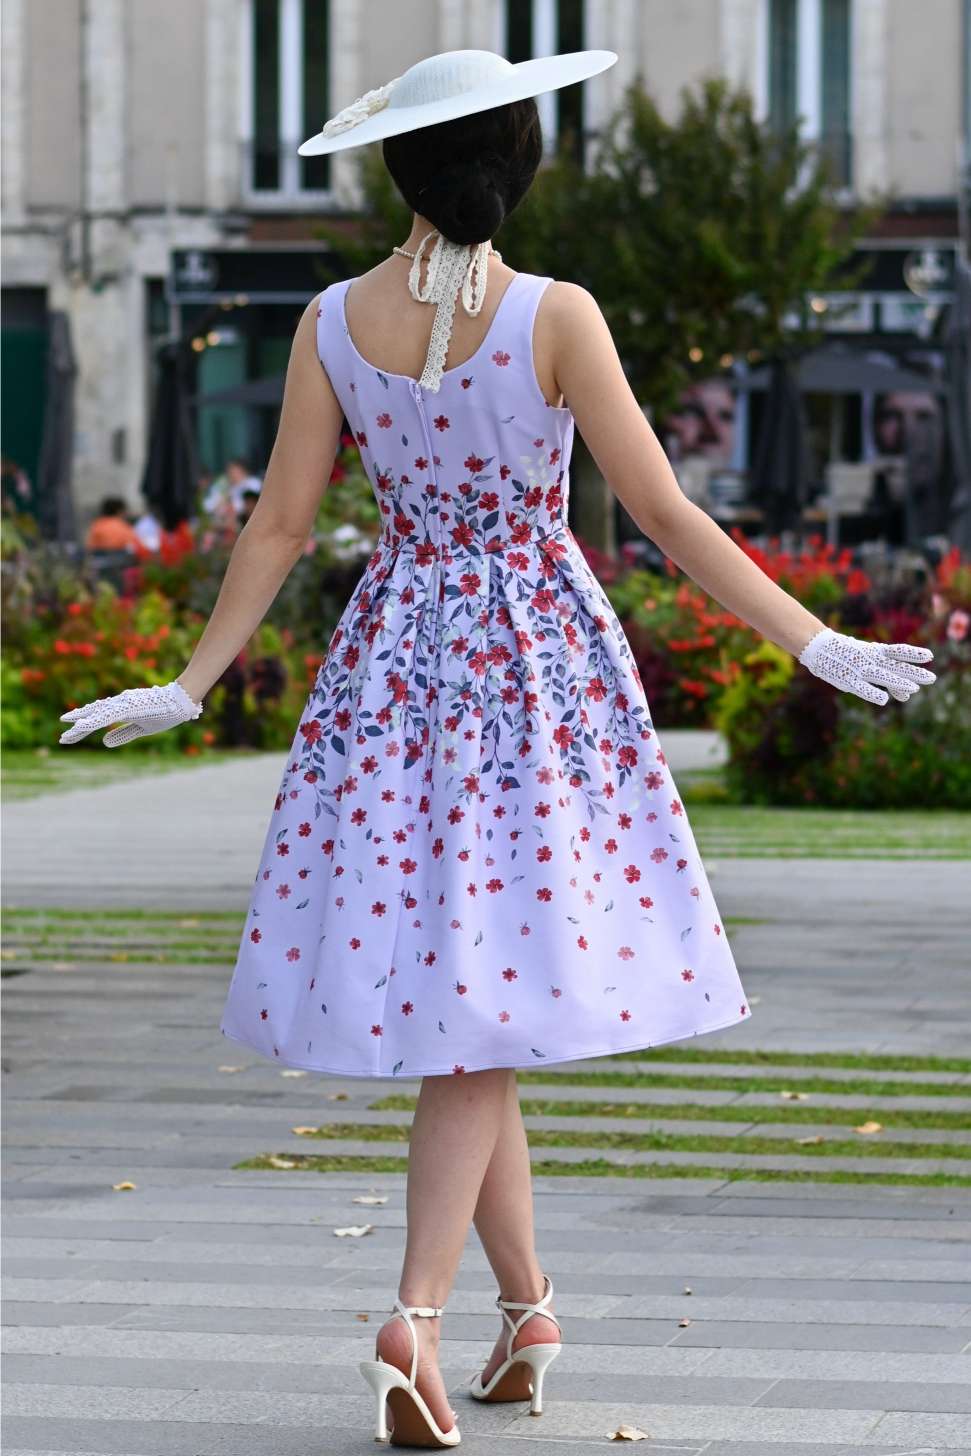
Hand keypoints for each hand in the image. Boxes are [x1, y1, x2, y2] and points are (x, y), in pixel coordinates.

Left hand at [59, 680, 203, 746]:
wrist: (182, 700)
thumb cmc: (165, 712)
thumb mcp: (142, 729)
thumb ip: (122, 734)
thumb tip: (103, 742)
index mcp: (122, 709)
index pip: (98, 718)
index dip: (83, 727)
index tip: (69, 735)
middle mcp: (119, 704)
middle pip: (93, 716)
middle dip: (77, 727)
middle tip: (62, 739)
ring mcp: (122, 704)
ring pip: (96, 715)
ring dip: (80, 724)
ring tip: (65, 734)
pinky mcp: (127, 706)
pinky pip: (105, 716)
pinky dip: (91, 721)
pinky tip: (80, 726)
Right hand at [797, 626, 935, 705]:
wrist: (819, 646)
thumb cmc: (848, 654)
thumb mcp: (869, 661)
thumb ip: (888, 678)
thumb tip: (908, 695)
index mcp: (876, 651)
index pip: (899, 651)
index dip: (914, 653)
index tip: (930, 656)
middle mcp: (871, 659)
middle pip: (896, 666)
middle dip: (914, 672)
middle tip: (932, 678)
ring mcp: (860, 669)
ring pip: (882, 676)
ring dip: (898, 682)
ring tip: (913, 689)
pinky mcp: (848, 680)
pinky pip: (863, 688)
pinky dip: (873, 693)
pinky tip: (884, 699)